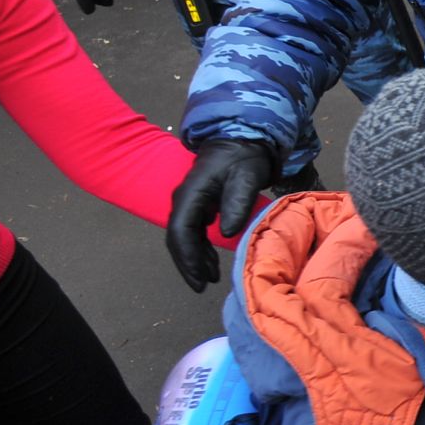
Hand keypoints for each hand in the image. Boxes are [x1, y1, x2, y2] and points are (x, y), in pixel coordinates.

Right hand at [166, 140, 277, 291]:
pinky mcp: (200, 204)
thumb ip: (236, 203)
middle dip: (188, 264)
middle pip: (178, 239)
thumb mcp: (246, 178)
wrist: (244, 138)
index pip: (180, 232)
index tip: (200, 279)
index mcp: (190, 195)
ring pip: (185, 236)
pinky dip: (200, 248)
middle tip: (203, 286)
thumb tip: (227, 233)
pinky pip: (194, 231)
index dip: (187, 258)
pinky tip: (211, 261)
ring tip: (211, 277)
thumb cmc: (245, 157)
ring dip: (195, 258)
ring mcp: (190, 202)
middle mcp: (184, 200)